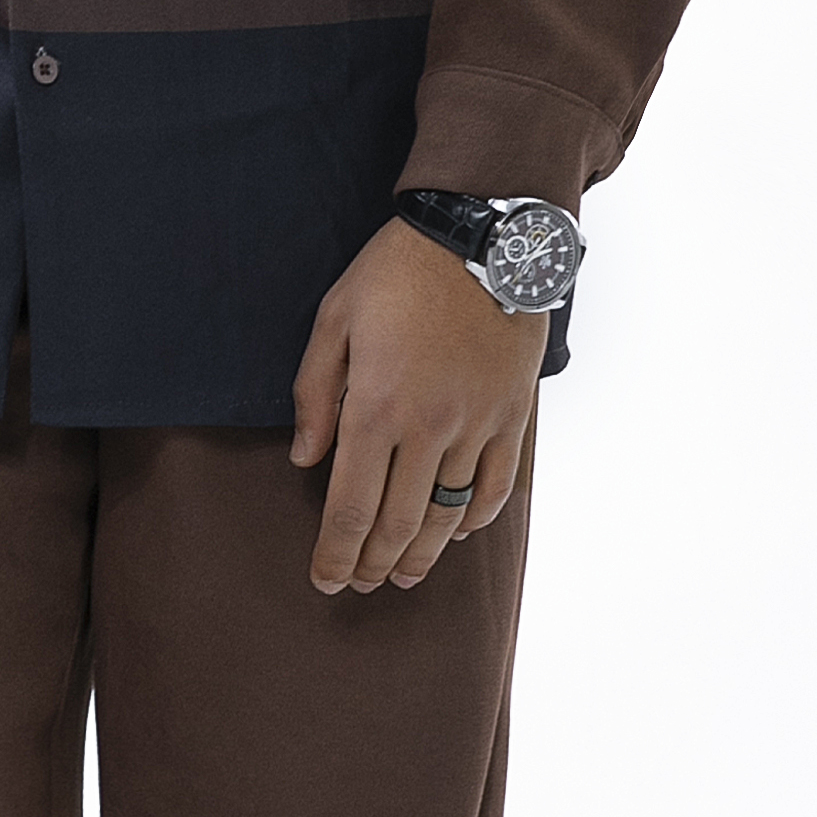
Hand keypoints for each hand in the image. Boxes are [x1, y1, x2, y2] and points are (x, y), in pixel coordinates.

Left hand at [290, 218, 543, 595]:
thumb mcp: (334, 319)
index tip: (325, 579)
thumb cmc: (396, 272)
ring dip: (421, 555)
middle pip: (397, 524)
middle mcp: (428, 427)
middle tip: (359, 583)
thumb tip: (304, 459)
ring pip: (446, 514)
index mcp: (374, 407)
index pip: (350, 508)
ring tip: (404, 574)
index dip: (335, 554)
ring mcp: (476, 425)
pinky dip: (475, 518)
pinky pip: (496, 485)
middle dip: (373, 565)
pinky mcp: (512, 415)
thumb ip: (313, 394)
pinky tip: (456, 531)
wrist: (481, 233)